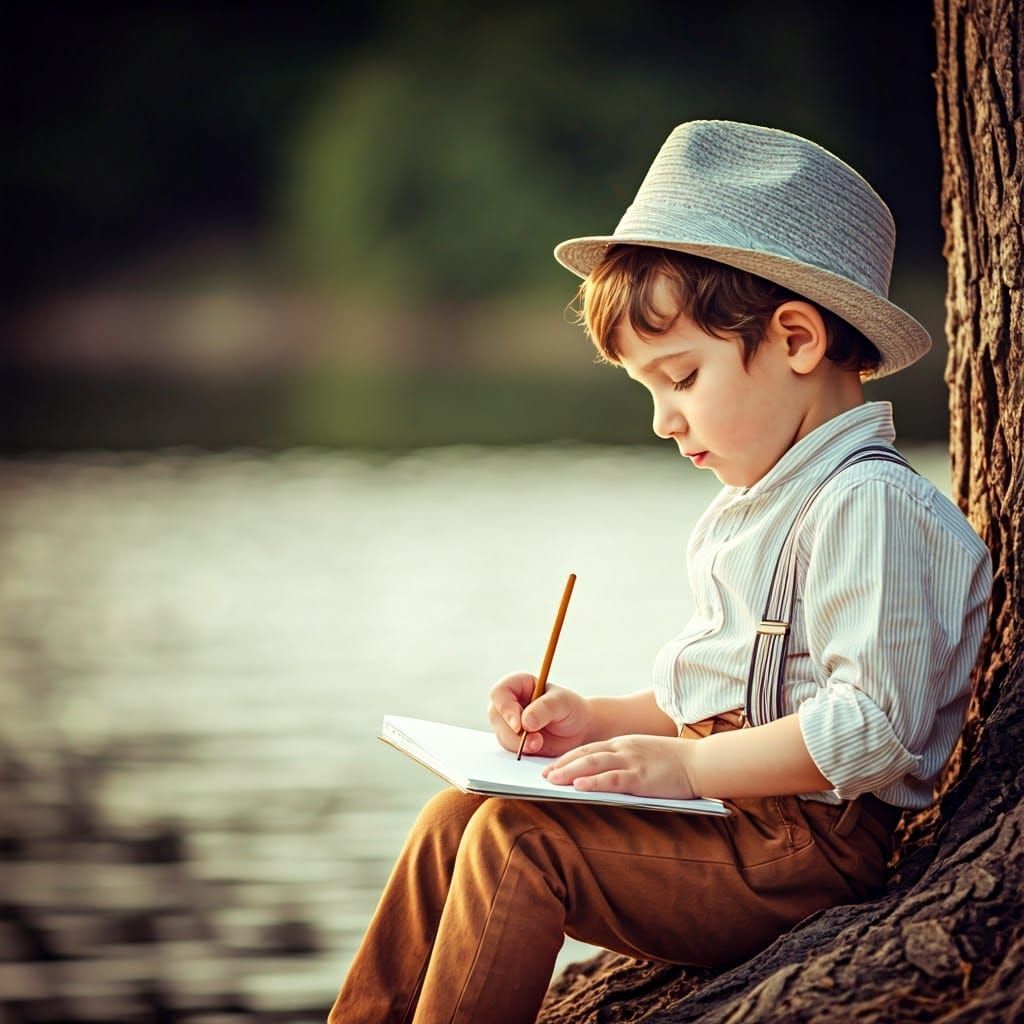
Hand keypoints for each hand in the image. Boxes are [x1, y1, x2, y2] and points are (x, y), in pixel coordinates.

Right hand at [488, 672, 592, 756]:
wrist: (579, 729)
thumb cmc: (571, 709)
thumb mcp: (562, 703)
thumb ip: (544, 709)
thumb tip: (525, 723)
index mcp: (518, 685)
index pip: (499, 693)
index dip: (505, 708)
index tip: (519, 725)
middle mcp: (510, 702)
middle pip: (496, 716)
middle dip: (513, 732)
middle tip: (535, 740)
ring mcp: (509, 722)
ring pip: (502, 735)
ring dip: (519, 744)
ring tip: (539, 743)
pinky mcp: (514, 740)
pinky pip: (509, 748)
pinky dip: (521, 751)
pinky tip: (537, 748)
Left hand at [541, 734, 698, 798]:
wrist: (700, 762)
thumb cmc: (674, 762)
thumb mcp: (645, 755)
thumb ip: (625, 761)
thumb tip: (603, 775)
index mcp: (623, 743)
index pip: (589, 748)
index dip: (568, 757)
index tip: (551, 766)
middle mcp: (624, 748)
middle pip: (585, 753)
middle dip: (562, 764)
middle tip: (543, 775)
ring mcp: (632, 761)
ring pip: (593, 763)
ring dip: (570, 772)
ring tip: (552, 780)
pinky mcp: (641, 777)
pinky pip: (612, 779)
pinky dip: (594, 782)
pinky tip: (579, 786)